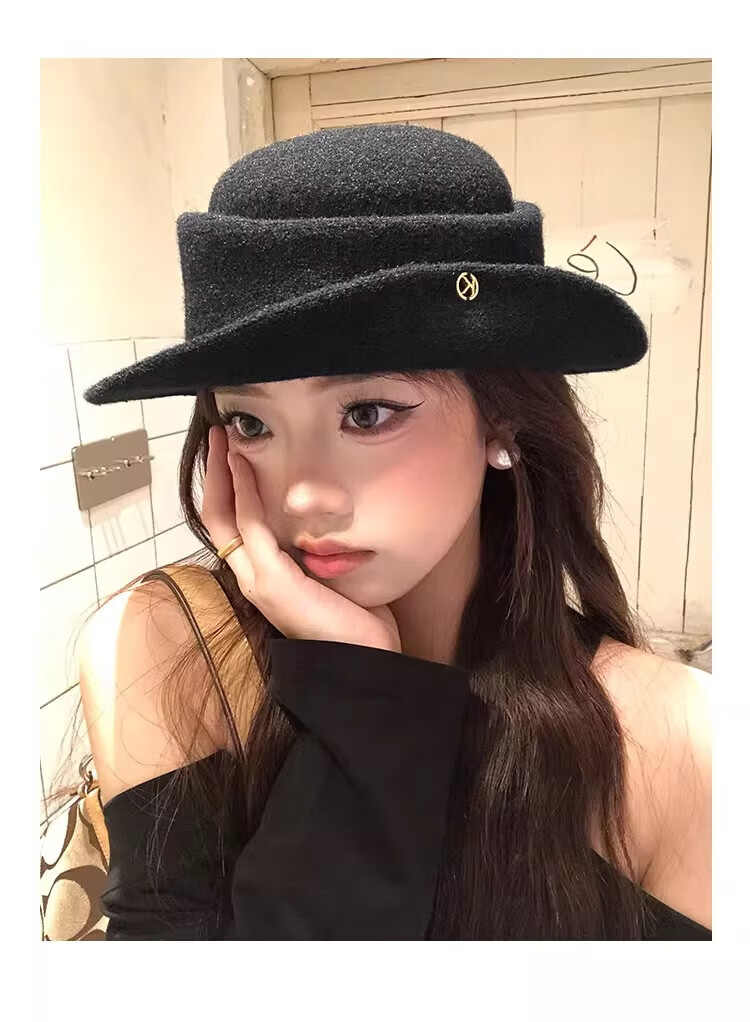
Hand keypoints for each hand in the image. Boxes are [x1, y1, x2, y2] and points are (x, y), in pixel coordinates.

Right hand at [200, 426, 401, 653]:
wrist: (365, 662)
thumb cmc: (356, 622)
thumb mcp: (330, 576)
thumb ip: (315, 552)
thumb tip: (321, 520)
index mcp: (264, 579)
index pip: (232, 528)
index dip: (225, 491)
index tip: (230, 455)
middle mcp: (253, 580)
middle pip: (217, 520)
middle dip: (215, 476)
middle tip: (218, 437)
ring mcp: (259, 583)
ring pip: (226, 519)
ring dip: (225, 476)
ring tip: (225, 442)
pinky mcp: (275, 583)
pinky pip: (252, 528)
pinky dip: (246, 494)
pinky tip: (246, 467)